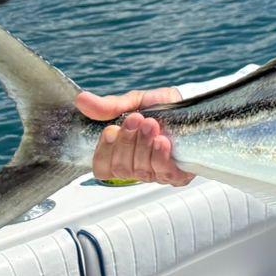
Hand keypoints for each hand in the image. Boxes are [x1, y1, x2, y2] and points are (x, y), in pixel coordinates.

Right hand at [76, 89, 193, 186]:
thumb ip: (109, 107)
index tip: (111, 129)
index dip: (104, 151)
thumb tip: (81, 100)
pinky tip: (162, 141)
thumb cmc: (161, 106)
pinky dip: (160, 156)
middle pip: (121, 168)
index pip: (102, 168)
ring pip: (141, 171)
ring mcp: (157, 173)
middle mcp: (137, 168)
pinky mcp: (179, 175)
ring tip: (152, 124)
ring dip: (144, 145)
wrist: (193, 103)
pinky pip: (165, 173)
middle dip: (127, 142)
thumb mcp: (134, 102)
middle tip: (137, 119)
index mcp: (122, 155)